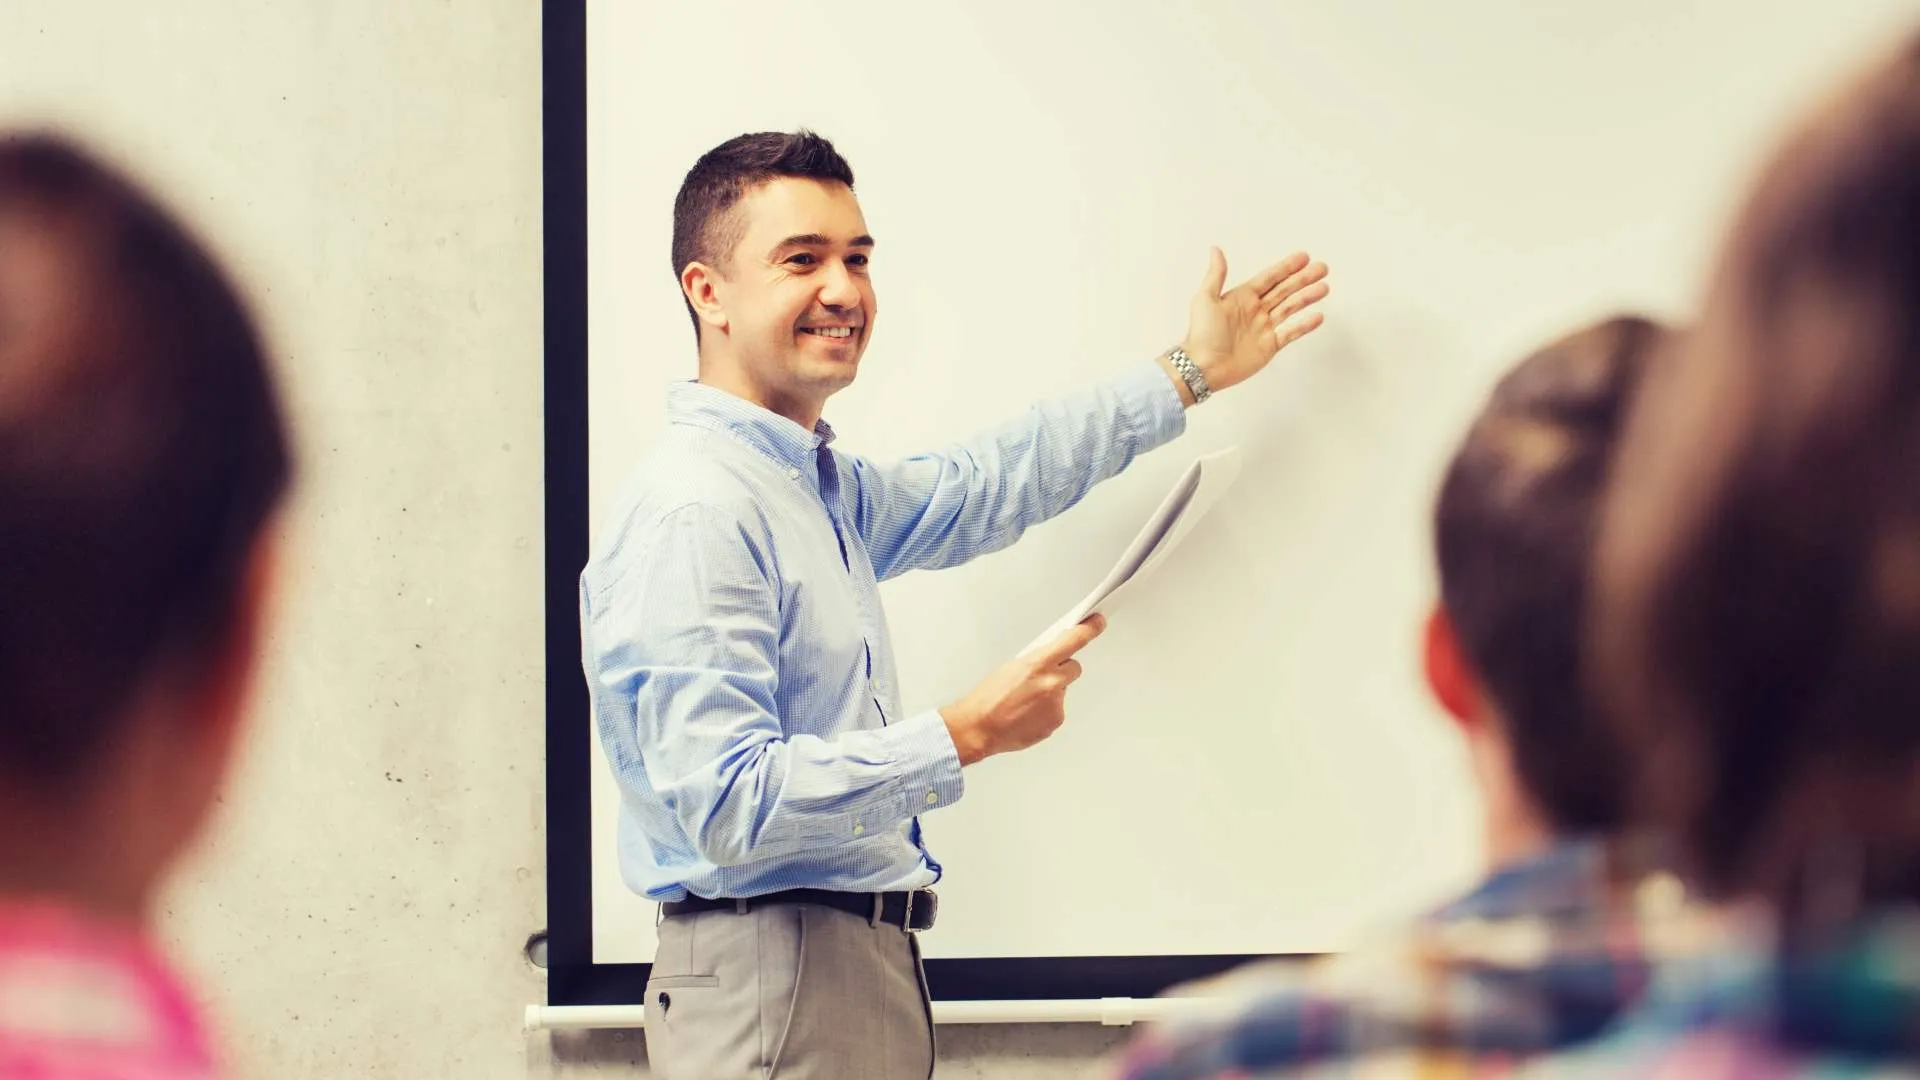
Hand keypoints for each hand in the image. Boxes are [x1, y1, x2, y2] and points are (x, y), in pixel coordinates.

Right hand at [941, 615, 1106, 765]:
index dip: (1089, 629)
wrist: (979, 727)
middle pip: (1074, 668)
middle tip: (1044, 675)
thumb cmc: (988, 698)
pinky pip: (1056, 710)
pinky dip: (1045, 711)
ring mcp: (1056, 705)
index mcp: (1039, 664)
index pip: (1073, 640)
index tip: (1098, 623)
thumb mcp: (1010, 667)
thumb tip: (1049, 659)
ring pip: (1062, 691)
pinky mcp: (1055, 722)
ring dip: (1050, 693)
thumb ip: (1036, 662)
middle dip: (1063, 669)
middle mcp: (1052, 683)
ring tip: (1025, 701)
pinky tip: (1026, 713)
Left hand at [1178, 248, 1327, 396]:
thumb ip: (1216, 275)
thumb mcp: (1206, 299)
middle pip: (1284, 290)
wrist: (1204, 367)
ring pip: (1291, 308)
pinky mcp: (1269, 346)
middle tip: (1322, 268)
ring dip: (1307, 297)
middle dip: (1303, 279)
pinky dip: (1305, 325)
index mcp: (1242, 297)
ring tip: (1324, 288)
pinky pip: (1291, 333)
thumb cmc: (1202, 334)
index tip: (1304, 257)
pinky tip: (1318, 316)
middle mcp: (1256, 310)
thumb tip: (1215, 249)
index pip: (1270, 277)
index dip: (1287, 267)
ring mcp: (1264, 328)